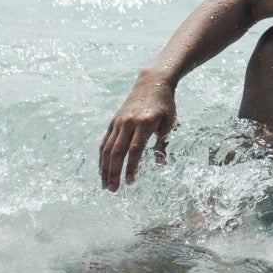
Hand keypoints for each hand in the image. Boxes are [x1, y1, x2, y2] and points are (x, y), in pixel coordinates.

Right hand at [99, 73, 176, 190]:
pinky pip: (105, 142)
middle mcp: (129, 122)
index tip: (131, 181)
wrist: (152, 82)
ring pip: (108, 148)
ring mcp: (119, 121)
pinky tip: (102, 170)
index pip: (135, 149)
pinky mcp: (114, 121)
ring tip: (105, 185)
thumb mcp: (170, 122)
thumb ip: (163, 143)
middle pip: (118, 151)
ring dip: (105, 168)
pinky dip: (102, 157)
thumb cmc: (165, 105)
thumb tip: (160, 163)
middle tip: (113, 190)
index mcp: (145, 123)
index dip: (131, 167)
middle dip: (114, 172)